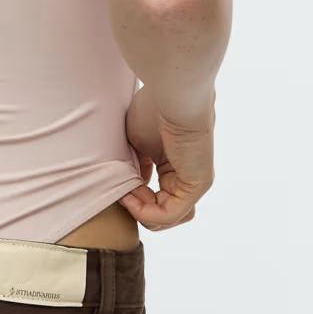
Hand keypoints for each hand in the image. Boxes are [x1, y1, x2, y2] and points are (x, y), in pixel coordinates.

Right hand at [118, 85, 214, 231]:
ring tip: (127, 194)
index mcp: (173, 166)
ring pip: (168, 218)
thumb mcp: (136, 142)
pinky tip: (130, 196)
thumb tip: (128, 186)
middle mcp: (185, 176)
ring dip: (142, 213)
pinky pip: (170, 214)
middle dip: (136, 206)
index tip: (115, 181)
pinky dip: (146, 212)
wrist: (174, 95)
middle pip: (161, 211)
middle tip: (120, 190)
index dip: (131, 196)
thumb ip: (135, 166)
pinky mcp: (197, 185)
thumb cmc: (154, 108)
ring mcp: (194, 182)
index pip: (154, 198)